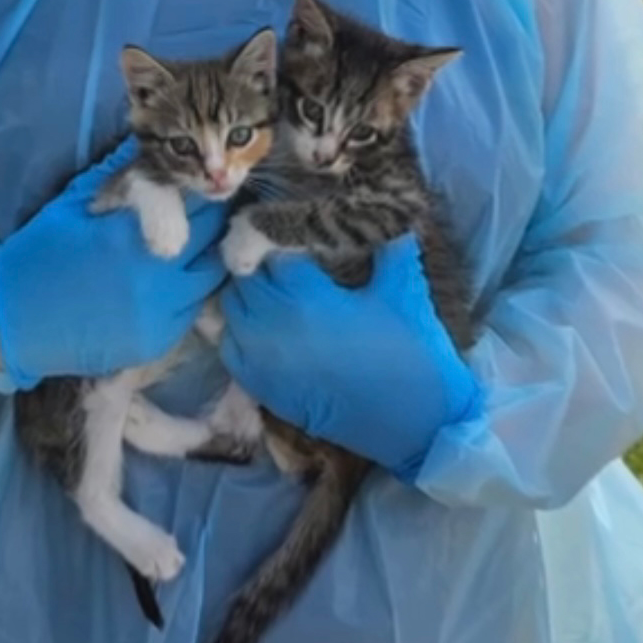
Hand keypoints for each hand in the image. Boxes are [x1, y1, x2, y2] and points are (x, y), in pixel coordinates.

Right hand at [0, 138, 226, 387]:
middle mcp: (155, 278)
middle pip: (212, 241)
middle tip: (196, 213)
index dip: (196, 192)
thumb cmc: (41, 254)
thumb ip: (120, 175)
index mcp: (131, 236)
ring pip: (209, 277)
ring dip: (202, 259)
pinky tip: (167, 281)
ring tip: (185, 247)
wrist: (12, 322)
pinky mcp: (158, 342)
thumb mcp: (76, 203)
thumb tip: (152, 144)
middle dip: (208, 224)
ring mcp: (160, 316)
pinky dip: (186, 293)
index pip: (196, 205)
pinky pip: (191, 310)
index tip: (189, 186)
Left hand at [218, 234, 481, 477]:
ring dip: (246, 295)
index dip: (276, 236)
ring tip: (271, 289)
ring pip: (230, 310)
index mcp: (304, 296)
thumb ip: (389, 249)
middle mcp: (271, 325)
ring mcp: (261, 359)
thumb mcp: (403, 291)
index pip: (267, 251)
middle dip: (258, 264)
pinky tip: (262, 325)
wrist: (413, 424)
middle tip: (281, 258)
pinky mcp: (261, 387)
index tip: (291, 230)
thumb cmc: (409, 352)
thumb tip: (391, 217)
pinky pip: (230, 347)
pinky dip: (238, 330)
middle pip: (243, 278)